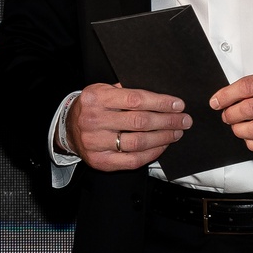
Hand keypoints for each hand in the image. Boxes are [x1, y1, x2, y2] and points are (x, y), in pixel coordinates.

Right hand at [65, 83, 191, 171]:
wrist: (68, 129)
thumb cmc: (93, 107)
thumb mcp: (103, 91)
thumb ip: (126, 92)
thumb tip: (162, 98)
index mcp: (96, 98)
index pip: (135, 100)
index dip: (160, 102)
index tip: (178, 104)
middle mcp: (93, 120)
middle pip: (140, 122)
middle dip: (167, 121)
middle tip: (184, 120)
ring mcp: (95, 143)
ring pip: (138, 142)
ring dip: (163, 137)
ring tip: (176, 132)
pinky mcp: (100, 161)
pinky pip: (132, 160)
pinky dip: (152, 153)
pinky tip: (162, 146)